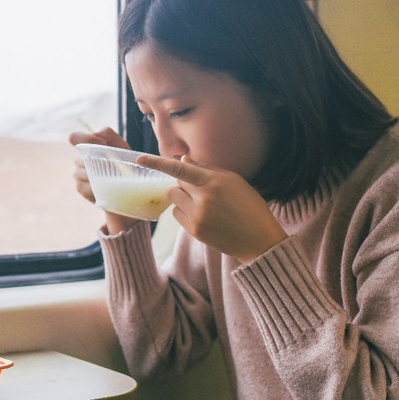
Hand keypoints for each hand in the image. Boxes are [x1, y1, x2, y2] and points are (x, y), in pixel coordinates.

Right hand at [68, 128, 137, 234]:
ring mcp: (77, 174)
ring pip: (86, 172)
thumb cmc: (125, 163)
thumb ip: (108, 135)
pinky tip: (108, 188)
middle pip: (83, 157)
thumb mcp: (121, 146)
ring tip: (114, 178)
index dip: (85, 139)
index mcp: (87, 147)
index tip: (102, 144)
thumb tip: (96, 135)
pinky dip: (100, 187)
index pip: (74, 137)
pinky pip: (87, 186)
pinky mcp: (80, 188)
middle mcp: (79, 159)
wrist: (130, 187)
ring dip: (101, 176)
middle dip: (101, 161)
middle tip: (116, 166)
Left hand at [136, 155, 287, 262]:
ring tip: (203, 203)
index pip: (180, 169)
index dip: (158, 163)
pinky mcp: (194, 230)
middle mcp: (203, 199)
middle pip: (175, 183)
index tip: (140, 159)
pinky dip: (184, 211)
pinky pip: (176, 214)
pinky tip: (203, 215)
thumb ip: (207, 169)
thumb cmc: (249, 205)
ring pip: (174, 199)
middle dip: (183, 183)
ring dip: (182, 197)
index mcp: (214, 182)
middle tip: (200, 188)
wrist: (258, 240)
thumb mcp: (234, 181)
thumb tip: (182, 160)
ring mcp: (197, 216)